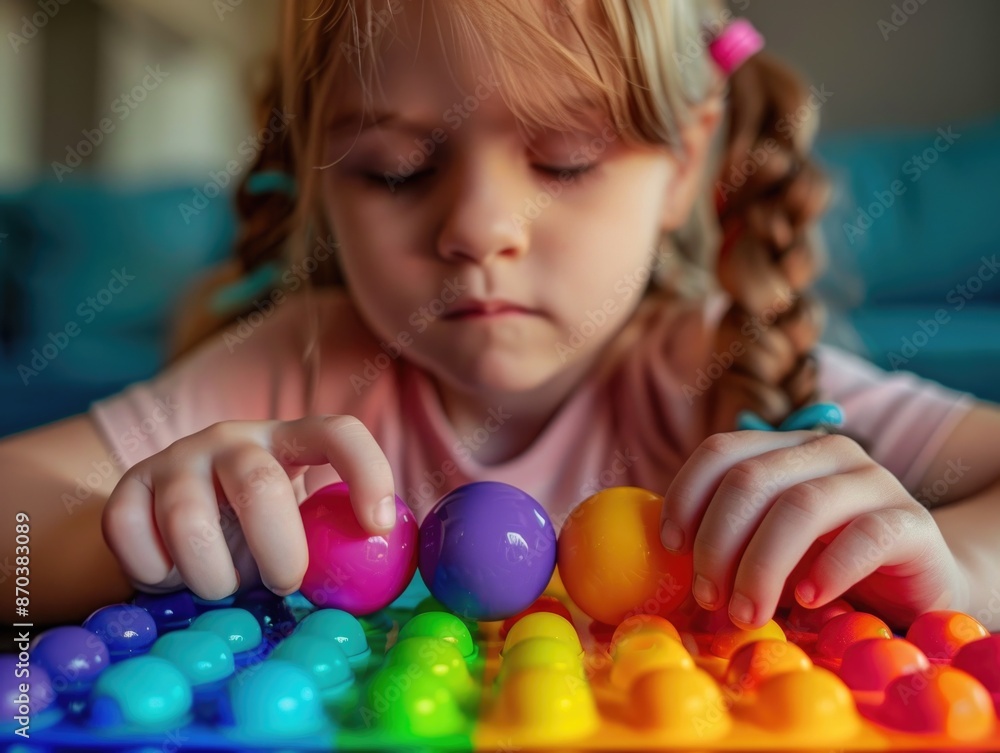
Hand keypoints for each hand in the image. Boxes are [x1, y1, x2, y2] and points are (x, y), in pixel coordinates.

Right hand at [102, 415, 395, 599]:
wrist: (172, 522)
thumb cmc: (256, 531)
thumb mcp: (301, 526)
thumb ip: (334, 540)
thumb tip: (381, 577)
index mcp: (289, 439)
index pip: (338, 433)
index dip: (367, 472)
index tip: (378, 526)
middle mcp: (232, 439)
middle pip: (258, 483)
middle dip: (278, 550)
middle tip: (286, 586)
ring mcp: (176, 459)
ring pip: (189, 520)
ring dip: (212, 575)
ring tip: (222, 586)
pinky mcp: (128, 487)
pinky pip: (132, 535)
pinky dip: (155, 573)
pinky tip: (171, 575)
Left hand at [660, 430, 967, 629]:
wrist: (914, 588)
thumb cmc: (822, 566)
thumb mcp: (764, 546)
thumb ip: (724, 539)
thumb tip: (657, 555)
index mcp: (782, 449)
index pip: (720, 451)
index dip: (686, 495)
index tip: (670, 547)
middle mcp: (826, 452)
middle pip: (750, 480)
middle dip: (717, 542)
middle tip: (708, 598)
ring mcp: (873, 481)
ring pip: (800, 506)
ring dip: (761, 566)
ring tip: (747, 614)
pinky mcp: (912, 522)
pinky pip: (864, 536)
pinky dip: (828, 571)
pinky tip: (807, 601)